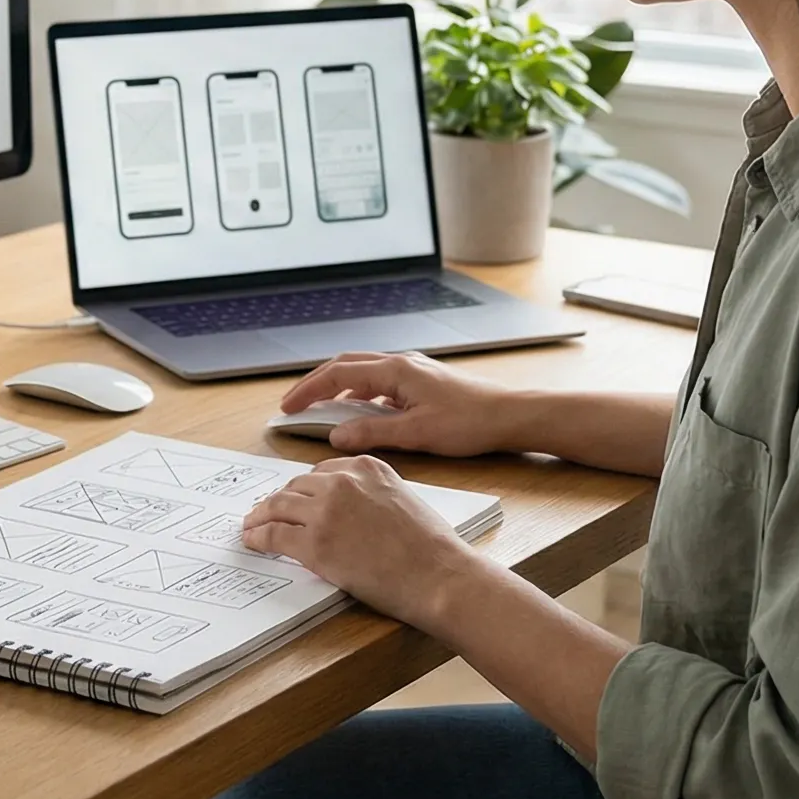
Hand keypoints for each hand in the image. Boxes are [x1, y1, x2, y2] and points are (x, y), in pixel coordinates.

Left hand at [242, 455, 479, 629]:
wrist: (439, 575)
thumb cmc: (431, 547)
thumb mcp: (401, 499)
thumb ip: (370, 495)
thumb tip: (348, 512)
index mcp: (366, 466)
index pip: (321, 471)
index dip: (303, 488)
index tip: (294, 498)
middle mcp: (342, 481)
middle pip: (296, 486)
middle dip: (280, 500)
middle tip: (266, 512)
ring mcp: (325, 511)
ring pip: (277, 506)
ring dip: (260, 516)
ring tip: (251, 525)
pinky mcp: (314, 543)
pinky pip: (273, 534)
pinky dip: (258, 536)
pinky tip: (252, 541)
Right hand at [279, 351, 524, 456]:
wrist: (510, 415)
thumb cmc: (470, 422)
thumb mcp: (417, 434)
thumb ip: (373, 433)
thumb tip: (336, 435)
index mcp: (395, 371)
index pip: (338, 375)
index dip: (309, 390)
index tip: (287, 407)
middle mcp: (401, 364)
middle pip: (346, 366)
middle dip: (316, 384)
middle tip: (294, 404)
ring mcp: (412, 371)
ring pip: (363, 372)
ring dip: (338, 388)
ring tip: (320, 409)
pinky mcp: (422, 382)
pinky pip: (380, 382)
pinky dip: (360, 394)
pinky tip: (360, 414)